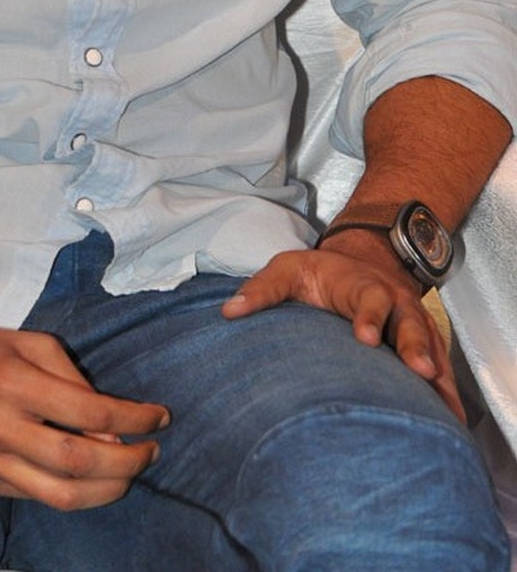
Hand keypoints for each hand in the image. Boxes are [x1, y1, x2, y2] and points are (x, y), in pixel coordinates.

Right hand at [0, 314, 169, 509]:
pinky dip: (71, 492)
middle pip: (80, 464)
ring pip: (61, 496)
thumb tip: (110, 426)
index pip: (90, 412)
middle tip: (152, 452)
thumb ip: (70, 379)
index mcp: (13, 382)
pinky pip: (36, 497)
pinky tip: (90, 478)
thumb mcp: (23, 342)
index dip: (135, 419)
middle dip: (129, 463)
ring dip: (107, 490)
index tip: (160, 418)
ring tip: (129, 472)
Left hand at [221, 240, 463, 421]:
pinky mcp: (421, 343)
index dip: (369, 316)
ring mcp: (411, 322)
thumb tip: (228, 312)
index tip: (366, 338)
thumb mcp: (287, 269)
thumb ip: (262, 290)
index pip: (368, 298)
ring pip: (430, 345)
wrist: (361, 260)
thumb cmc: (318, 273)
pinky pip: (439, 366)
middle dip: (414, 346)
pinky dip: (446, 391)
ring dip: (437, 373)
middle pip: (409, 322)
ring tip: (443, 403)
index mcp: (360, 284)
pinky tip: (450, 420)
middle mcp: (393, 302)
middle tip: (420, 372)